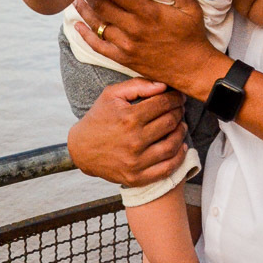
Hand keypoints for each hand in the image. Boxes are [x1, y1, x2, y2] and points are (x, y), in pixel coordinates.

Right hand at [67, 77, 187, 185]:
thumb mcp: (112, 94)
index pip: (163, 104)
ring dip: (181, 132)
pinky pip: (166, 169)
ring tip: (181, 125)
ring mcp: (136, 162)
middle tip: (180, 108)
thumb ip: (138, 85)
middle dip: (179, 112)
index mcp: (129, 118)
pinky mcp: (136, 177)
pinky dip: (179, 158)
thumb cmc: (99, 117)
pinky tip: (181, 147)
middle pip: (170, 122)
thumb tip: (164, 85)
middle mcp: (134, 141)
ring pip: (172, 145)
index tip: (178, 96)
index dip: (175, 97)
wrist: (81, 149)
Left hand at [72, 0, 227, 97]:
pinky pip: (99, 47)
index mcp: (148, 13)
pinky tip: (77, 26)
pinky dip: (86, 36)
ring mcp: (127, 45)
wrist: (192, 70)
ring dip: (84, 10)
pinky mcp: (124, 59)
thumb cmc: (193, 37)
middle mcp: (134, 28)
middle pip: (102, 6)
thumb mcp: (191, 9)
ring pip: (98, 25)